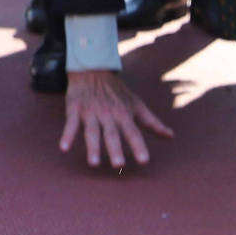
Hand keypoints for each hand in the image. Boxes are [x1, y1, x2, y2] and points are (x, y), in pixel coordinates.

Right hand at [59, 68, 174, 167]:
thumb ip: (153, 123)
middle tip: (119, 165)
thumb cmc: (117, 92)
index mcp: (125, 115)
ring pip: (92, 132)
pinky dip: (67, 135)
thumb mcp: (137, 105)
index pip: (133, 133)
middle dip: (115, 149)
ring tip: (94, 164)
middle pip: (112, 134)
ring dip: (93, 147)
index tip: (144, 161)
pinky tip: (64, 148)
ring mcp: (91, 112)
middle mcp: (109, 115)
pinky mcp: (75, 109)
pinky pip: (70, 124)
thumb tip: (171, 137)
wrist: (93, 69)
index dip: (138, 146)